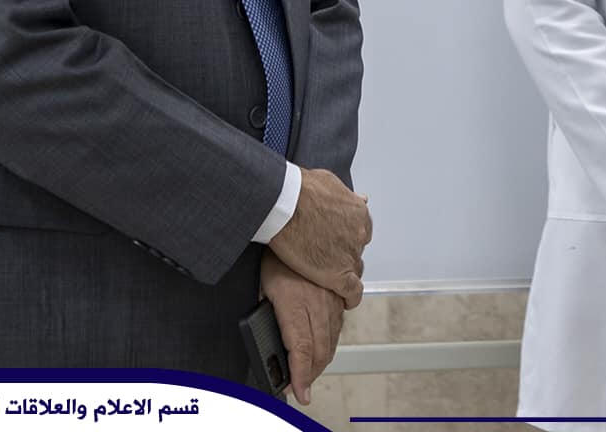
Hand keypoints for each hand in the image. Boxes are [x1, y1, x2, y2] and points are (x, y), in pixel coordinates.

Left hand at [260, 251, 343, 404]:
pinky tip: (328, 333)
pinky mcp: (340, 285)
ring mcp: (331, 294)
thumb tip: (268, 329)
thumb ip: (268, 308)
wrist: (294, 213)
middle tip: (304, 381)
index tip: (300, 391)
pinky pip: (342, 314)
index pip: (302, 350)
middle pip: (321, 347)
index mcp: (295, 304)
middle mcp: (317, 302)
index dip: (302, 375)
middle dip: (313, 370)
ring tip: (314, 363)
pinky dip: (334, 330)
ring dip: (324, 353)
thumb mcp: (263, 283)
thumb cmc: (275, 247)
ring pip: (334, 333)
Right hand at [267, 168, 371, 308]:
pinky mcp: (338, 274)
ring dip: (342, 270)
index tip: (338, 241)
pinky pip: (352, 291)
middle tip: (325, 254)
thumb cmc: (301, 189)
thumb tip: (360, 198)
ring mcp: (349, 254)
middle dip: (343, 252)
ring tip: (327, 275)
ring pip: (353, 268)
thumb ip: (346, 195)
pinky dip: (350, 297)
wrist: (286, 203)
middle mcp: (359, 234)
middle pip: (355, 249)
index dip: (347, 237)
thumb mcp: (328, 182)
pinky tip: (346, 301)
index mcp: (357, 212)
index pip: (360, 231)